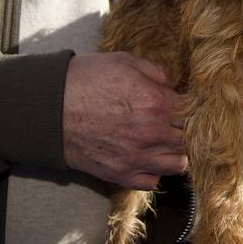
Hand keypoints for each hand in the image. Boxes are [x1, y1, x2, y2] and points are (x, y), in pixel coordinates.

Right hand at [62, 52, 186, 189]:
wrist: (49, 109)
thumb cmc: (85, 80)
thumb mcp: (124, 61)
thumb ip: (156, 72)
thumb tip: (174, 84)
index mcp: (156, 103)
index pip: (194, 112)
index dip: (193, 107)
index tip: (186, 105)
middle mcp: (152, 134)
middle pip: (189, 139)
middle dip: (187, 130)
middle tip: (178, 123)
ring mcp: (137, 158)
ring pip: (178, 164)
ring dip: (176, 152)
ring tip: (167, 142)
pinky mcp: (121, 175)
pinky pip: (153, 181)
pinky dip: (155, 172)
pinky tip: (149, 157)